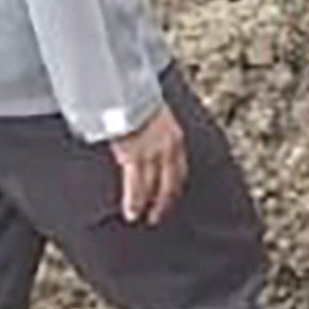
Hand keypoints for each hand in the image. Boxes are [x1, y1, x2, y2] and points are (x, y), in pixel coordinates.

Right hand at [106, 103, 186, 225]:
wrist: (128, 91)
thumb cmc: (136, 98)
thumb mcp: (153, 114)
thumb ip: (154, 129)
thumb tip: (145, 137)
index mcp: (174, 136)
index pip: (179, 168)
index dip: (174, 185)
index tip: (170, 195)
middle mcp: (168, 147)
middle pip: (170, 182)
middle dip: (165, 201)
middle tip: (158, 215)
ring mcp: (152, 153)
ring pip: (152, 186)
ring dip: (148, 205)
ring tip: (141, 217)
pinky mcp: (134, 156)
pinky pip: (136, 186)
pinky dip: (134, 201)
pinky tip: (131, 213)